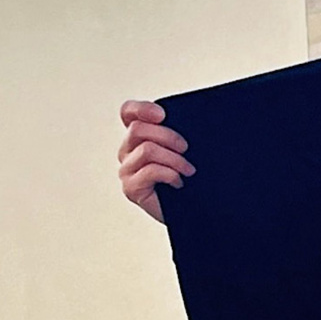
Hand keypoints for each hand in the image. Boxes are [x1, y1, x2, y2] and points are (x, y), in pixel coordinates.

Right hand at [118, 99, 195, 223]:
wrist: (193, 211)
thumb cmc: (189, 180)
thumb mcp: (183, 150)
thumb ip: (175, 132)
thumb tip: (182, 116)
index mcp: (137, 137)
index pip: (128, 112)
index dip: (141, 108)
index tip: (163, 115)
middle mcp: (127, 151)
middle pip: (138, 129)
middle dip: (168, 136)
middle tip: (186, 149)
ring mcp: (127, 170)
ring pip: (147, 150)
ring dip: (174, 159)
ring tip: (188, 170)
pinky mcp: (131, 188)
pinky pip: (150, 171)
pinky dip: (170, 174)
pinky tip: (179, 183)